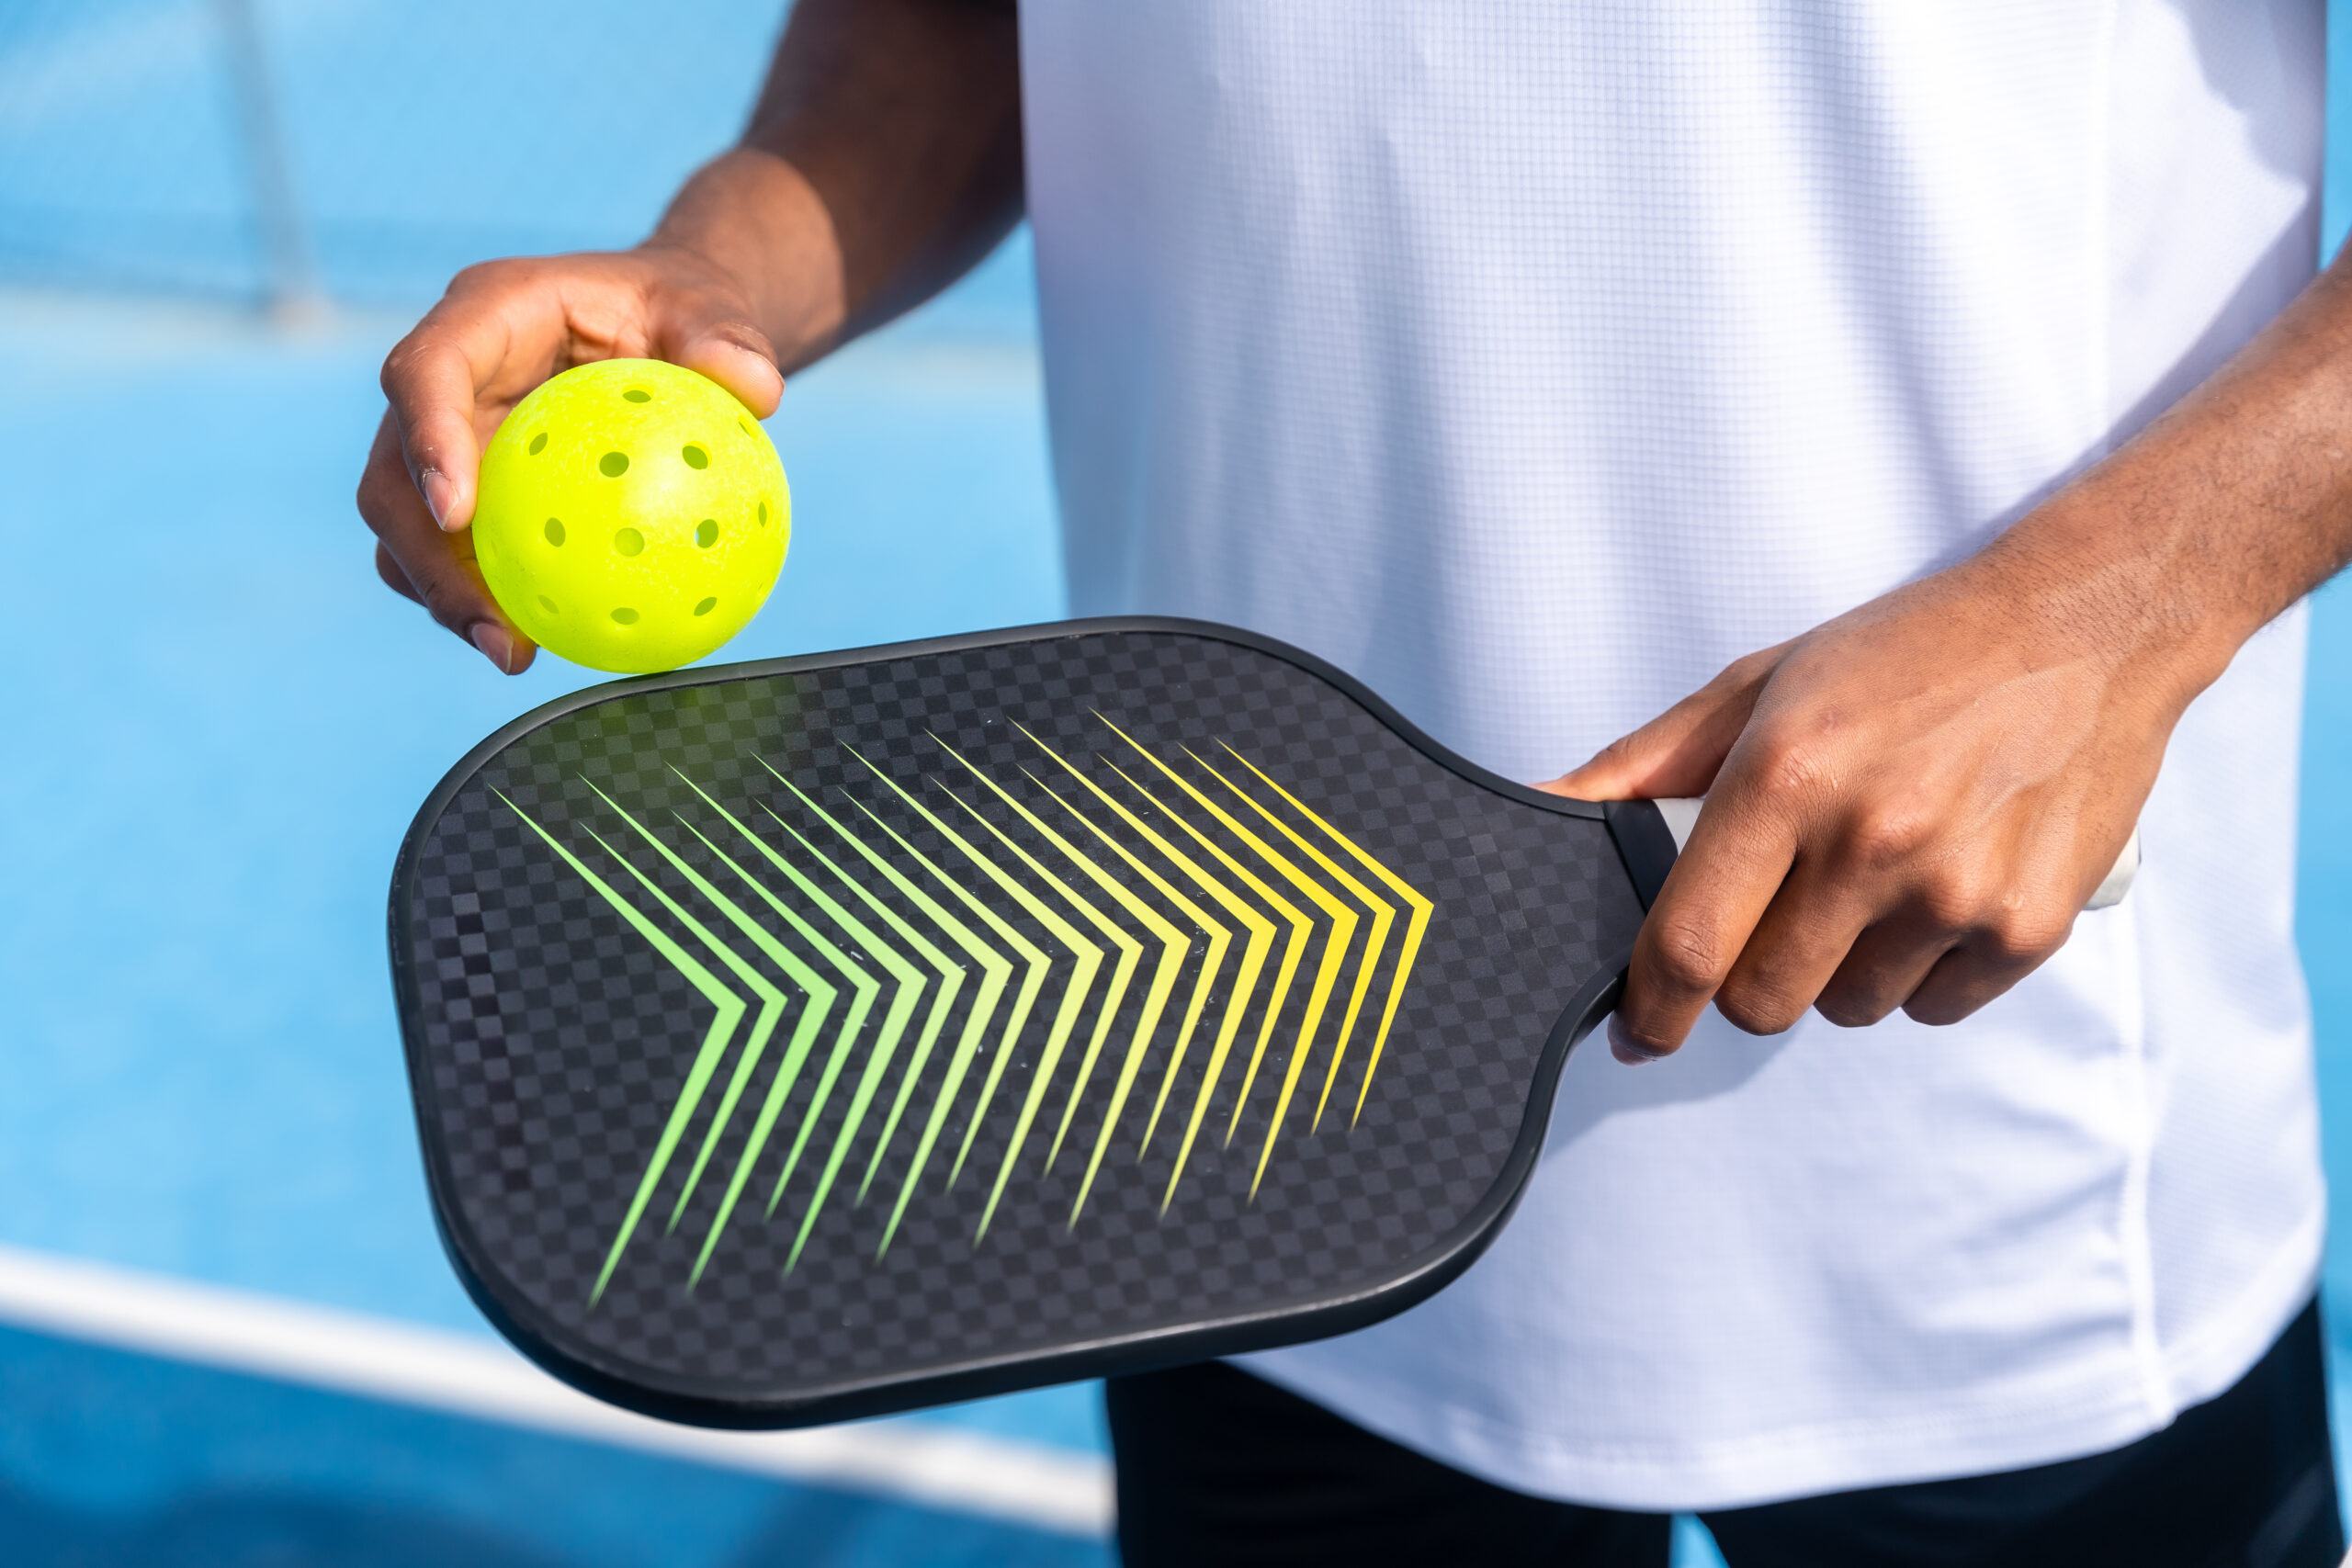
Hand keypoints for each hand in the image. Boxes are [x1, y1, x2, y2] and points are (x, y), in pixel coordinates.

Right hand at [356, 245, 784, 672]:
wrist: (666, 332)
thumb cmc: (680, 310)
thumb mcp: (709, 307)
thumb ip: (727, 337)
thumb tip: (760, 388)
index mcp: (485, 315)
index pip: (424, 372)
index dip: (425, 440)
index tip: (456, 514)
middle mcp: (449, 381)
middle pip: (393, 474)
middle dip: (424, 556)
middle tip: (491, 625)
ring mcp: (449, 442)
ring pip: (408, 530)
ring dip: (445, 597)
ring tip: (512, 653)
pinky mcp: (470, 494)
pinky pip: (460, 557)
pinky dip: (488, 601)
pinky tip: (543, 645)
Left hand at [1544, 547, 2180, 1061]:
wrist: (2088, 627)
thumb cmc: (1905, 655)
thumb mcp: (1756, 686)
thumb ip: (1640, 766)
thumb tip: (1537, 808)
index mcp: (1787, 777)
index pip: (1688, 945)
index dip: (1651, 1009)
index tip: (1638, 1029)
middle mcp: (1871, 840)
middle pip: (1762, 1002)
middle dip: (1749, 978)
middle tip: (1779, 912)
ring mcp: (1956, 891)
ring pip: (1848, 1008)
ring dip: (1840, 970)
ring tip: (1873, 878)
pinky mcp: (2029, 927)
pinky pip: (1933, 1008)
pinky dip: (1921, 971)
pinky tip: (1940, 888)